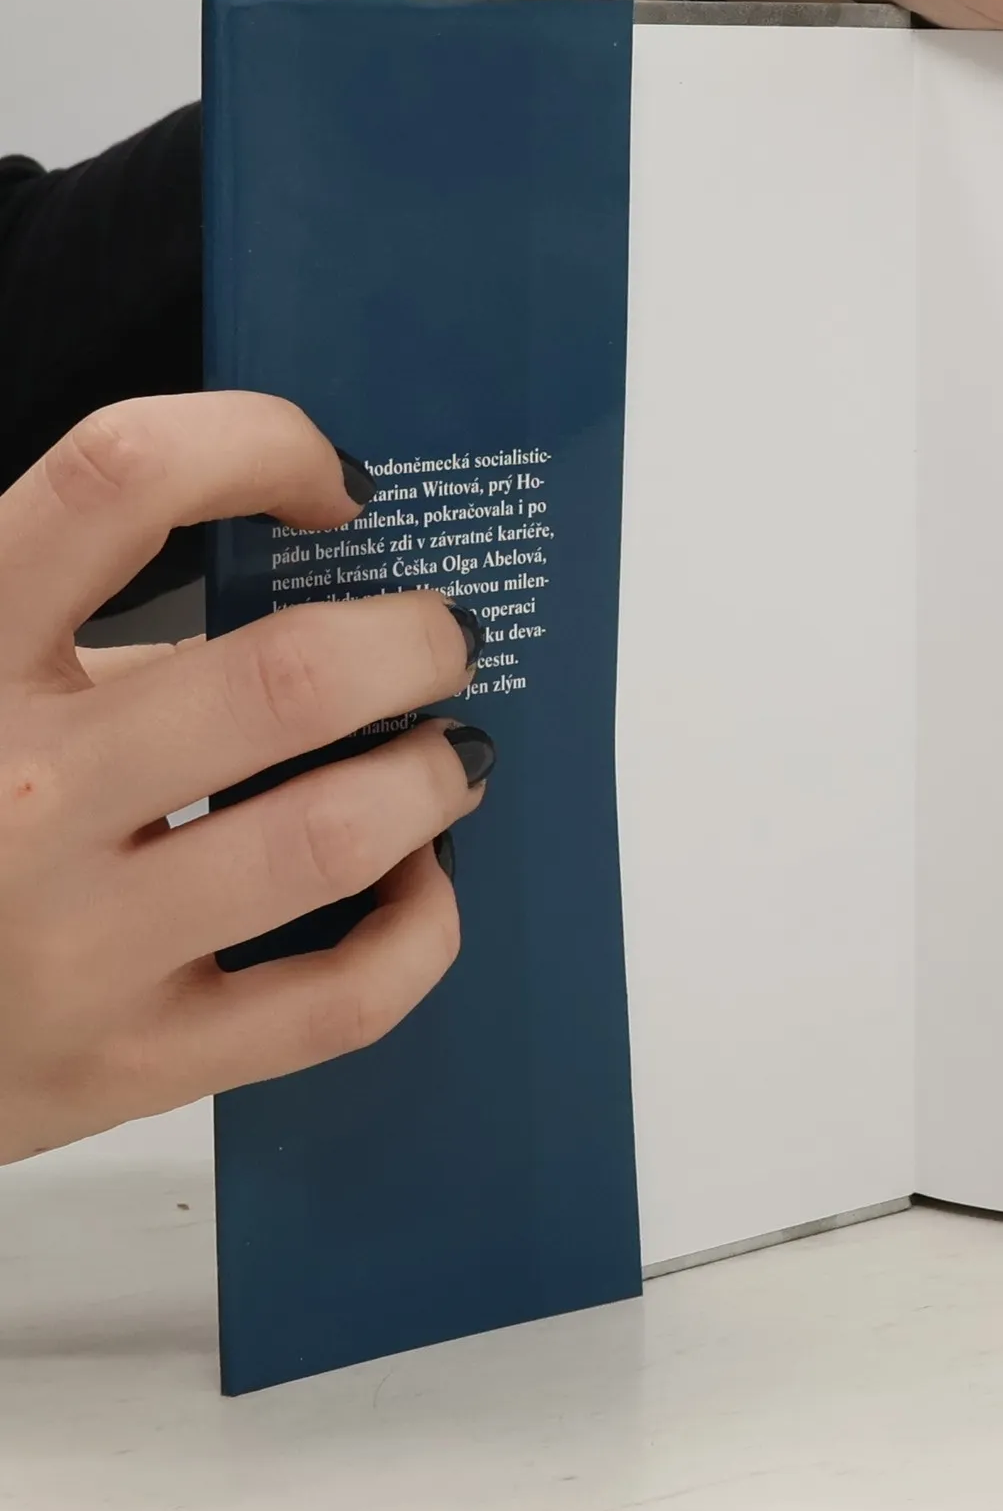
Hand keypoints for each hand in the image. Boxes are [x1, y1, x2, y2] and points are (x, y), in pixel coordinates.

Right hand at [0, 394, 492, 1162]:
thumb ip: (88, 644)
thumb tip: (318, 604)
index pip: (120, 479)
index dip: (261, 445)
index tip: (337, 484)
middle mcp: (13, 792)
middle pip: (289, 676)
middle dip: (414, 642)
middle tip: (443, 641)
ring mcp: (72, 945)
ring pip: (335, 833)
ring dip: (432, 779)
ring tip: (449, 759)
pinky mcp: (127, 1065)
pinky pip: (340, 999)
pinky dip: (422, 927)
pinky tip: (420, 881)